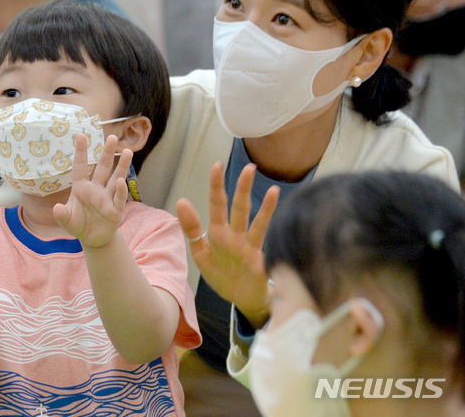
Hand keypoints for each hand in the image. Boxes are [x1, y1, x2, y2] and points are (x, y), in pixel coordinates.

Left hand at [53, 134, 129, 248]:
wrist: (93, 240)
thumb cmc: (79, 225)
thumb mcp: (67, 221)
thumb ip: (61, 215)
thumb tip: (57, 208)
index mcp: (81, 187)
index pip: (80, 166)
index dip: (80, 152)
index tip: (80, 135)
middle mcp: (96, 189)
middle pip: (103, 167)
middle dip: (108, 153)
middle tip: (112, 137)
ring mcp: (107, 198)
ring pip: (115, 178)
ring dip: (121, 166)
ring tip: (127, 152)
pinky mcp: (116, 210)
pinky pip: (119, 198)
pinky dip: (121, 190)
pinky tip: (121, 181)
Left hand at [176, 163, 278, 328]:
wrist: (240, 299)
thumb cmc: (222, 273)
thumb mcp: (200, 252)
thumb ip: (191, 228)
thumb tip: (181, 200)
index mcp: (219, 233)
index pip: (217, 204)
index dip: (216, 186)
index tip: (217, 165)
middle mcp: (236, 236)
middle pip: (240, 209)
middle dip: (243, 189)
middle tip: (249, 168)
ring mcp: (251, 249)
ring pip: (258, 225)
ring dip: (266, 209)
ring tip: (273, 191)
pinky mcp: (260, 265)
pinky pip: (267, 252)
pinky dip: (274, 243)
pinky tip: (283, 231)